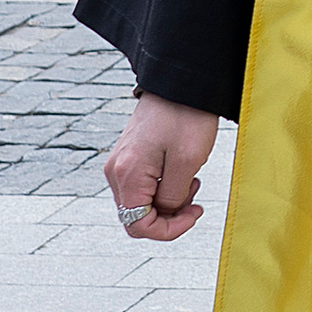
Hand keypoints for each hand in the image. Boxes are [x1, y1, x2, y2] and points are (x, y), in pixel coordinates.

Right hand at [104, 95, 218, 242]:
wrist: (180, 82)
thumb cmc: (186, 117)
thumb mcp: (186, 163)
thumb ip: (172, 197)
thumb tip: (165, 213)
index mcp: (127, 175)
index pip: (138, 227)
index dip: (169, 230)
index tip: (195, 212)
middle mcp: (116, 172)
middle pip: (136, 218)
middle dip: (169, 216)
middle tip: (194, 196)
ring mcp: (120, 164)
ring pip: (141, 203)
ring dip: (168, 202)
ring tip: (192, 179)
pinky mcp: (129, 157)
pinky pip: (143, 187)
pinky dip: (164, 188)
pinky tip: (182, 172)